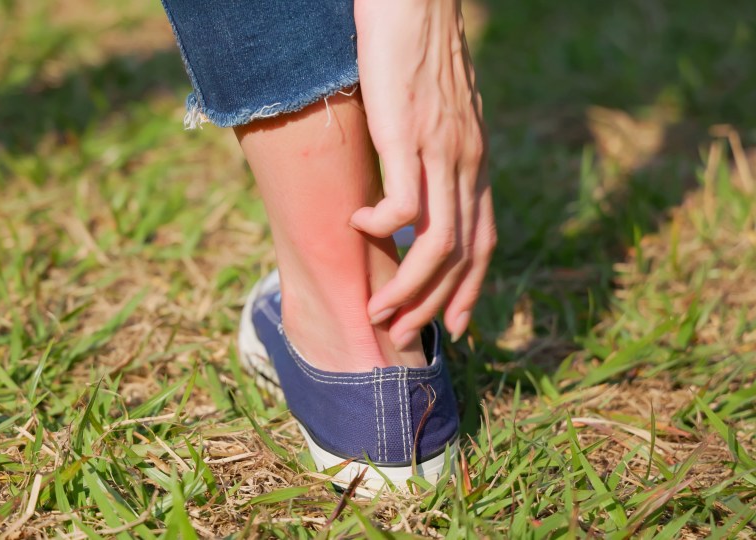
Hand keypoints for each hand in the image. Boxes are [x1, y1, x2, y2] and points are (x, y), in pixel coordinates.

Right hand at [351, 0, 495, 346]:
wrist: (414, 1)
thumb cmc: (415, 50)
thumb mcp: (434, 112)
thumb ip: (431, 152)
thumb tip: (413, 184)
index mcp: (475, 160)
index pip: (485, 240)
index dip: (471, 290)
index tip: (454, 328)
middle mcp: (467, 163)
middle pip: (463, 255)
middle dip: (434, 305)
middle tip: (400, 332)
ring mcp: (441, 151)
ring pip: (438, 245)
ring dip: (408, 287)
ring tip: (378, 308)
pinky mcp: (408, 136)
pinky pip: (405, 206)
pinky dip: (383, 228)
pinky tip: (359, 225)